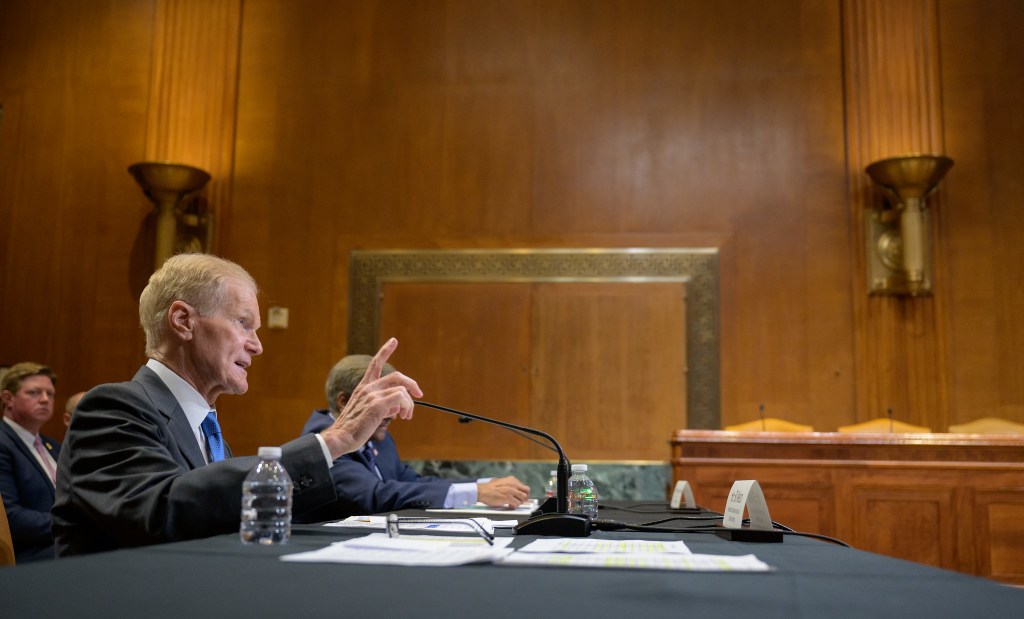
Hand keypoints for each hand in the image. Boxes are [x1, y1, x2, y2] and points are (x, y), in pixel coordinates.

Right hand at [319, 338, 422, 458]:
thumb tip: (397, 408)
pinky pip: (401, 398)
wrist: (341, 437)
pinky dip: (406, 406)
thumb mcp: (367, 412)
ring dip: (409, 404)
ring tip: (406, 416)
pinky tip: (401, 416)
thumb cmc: (354, 429)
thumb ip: (383, 405)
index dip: (385, 351)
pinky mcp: (377, 404)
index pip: (375, 364)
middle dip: (412, 384)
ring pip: (402, 390)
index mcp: (363, 387)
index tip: (394, 341)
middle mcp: (368, 388)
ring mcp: (372, 395)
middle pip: (397, 376)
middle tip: (419, 394)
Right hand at [476, 476, 530, 507]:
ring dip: (519, 503)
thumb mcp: (502, 482)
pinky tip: (509, 506)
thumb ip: (510, 486)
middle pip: (527, 491)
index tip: (521, 497)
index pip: (524, 487)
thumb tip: (516, 492)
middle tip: (520, 501)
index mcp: (512, 480)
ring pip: (523, 498)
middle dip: (525, 498)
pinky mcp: (507, 497)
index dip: (524, 493)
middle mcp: (513, 484)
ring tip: (513, 504)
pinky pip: (517, 504)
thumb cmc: (489, 488)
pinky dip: (514, 506)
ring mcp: (511, 491)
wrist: (481, 491)